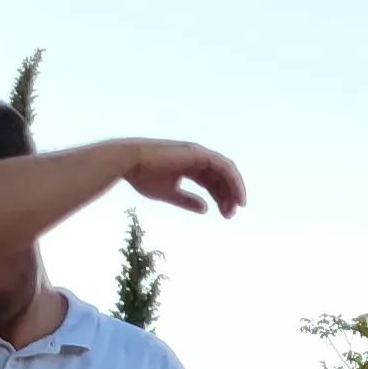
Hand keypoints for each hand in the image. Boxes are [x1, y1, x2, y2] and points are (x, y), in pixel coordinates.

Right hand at [111, 139, 246, 218]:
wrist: (129, 162)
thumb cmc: (143, 177)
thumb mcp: (169, 193)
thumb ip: (187, 201)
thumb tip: (206, 209)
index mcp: (189, 166)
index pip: (211, 183)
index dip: (221, 198)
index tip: (226, 214)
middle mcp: (197, 159)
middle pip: (221, 178)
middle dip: (228, 196)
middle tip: (231, 215)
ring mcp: (199, 154)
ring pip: (226, 171)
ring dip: (234, 188)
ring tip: (238, 207)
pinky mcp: (199, 153)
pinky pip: (223, 167)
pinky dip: (233, 180)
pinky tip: (236, 195)